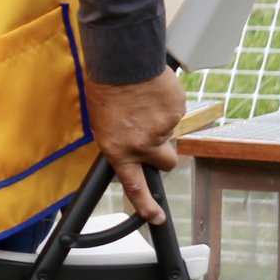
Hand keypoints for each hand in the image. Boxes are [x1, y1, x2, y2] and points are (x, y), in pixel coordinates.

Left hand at [84, 68, 185, 224]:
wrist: (122, 62)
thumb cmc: (106, 88)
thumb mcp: (103, 122)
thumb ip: (122, 141)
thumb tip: (134, 148)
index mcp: (118, 149)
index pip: (134, 186)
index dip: (146, 205)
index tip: (156, 217)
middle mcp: (141, 145)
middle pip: (167, 163)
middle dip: (165, 155)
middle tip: (154, 136)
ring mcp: (162, 131)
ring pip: (170, 135)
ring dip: (161, 123)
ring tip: (143, 103)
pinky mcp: (176, 114)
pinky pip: (176, 115)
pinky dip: (168, 107)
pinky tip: (153, 94)